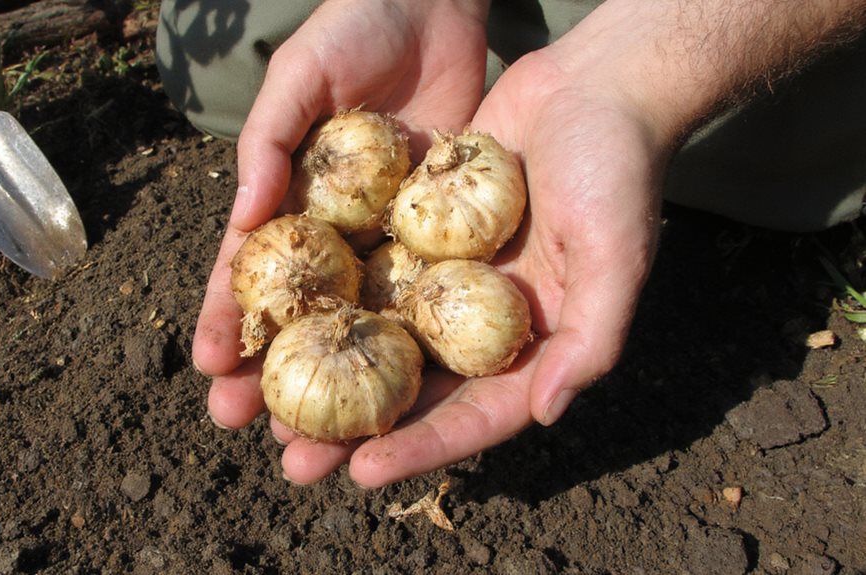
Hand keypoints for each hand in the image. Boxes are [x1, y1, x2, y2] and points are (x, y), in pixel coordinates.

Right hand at [192, 0, 490, 468]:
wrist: (436, 1)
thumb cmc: (354, 27)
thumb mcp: (299, 78)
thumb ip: (269, 143)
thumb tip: (242, 221)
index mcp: (287, 196)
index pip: (250, 271)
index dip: (227, 319)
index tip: (210, 372)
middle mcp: (333, 227)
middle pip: (300, 313)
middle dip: (276, 372)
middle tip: (255, 432)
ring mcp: (385, 233)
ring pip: (357, 320)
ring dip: (338, 381)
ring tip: (320, 434)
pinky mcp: (438, 230)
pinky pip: (421, 291)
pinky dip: (406, 341)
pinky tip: (399, 390)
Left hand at [265, 46, 668, 486]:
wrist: (594, 86)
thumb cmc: (619, 171)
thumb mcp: (617, 255)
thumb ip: (590, 340)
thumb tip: (546, 414)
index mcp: (530, 343)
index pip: (473, 414)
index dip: (421, 447)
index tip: (362, 473)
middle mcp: (482, 322)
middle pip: (413, 391)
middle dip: (355, 432)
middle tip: (294, 462)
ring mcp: (446, 279)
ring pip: (378, 339)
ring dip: (325, 374)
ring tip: (264, 410)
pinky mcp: (419, 234)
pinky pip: (369, 275)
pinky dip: (329, 300)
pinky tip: (278, 319)